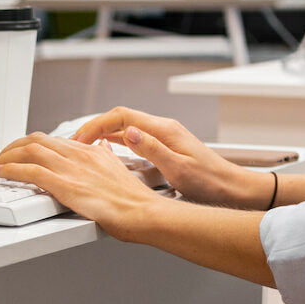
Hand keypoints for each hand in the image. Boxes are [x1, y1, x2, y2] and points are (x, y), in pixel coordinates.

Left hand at [0, 133, 160, 235]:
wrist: (143, 212)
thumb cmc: (134, 200)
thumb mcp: (120, 171)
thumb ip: (107, 157)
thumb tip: (103, 148)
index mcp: (93, 152)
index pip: (54, 140)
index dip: (31, 144)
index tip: (21, 152)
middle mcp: (81, 155)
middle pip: (37, 140)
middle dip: (13, 146)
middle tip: (2, 157)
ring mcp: (73, 169)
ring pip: (30, 151)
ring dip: (7, 156)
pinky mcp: (66, 185)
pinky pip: (30, 172)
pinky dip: (11, 170)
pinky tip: (2, 173)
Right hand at [68, 109, 269, 208]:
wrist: (231, 188)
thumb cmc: (210, 181)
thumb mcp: (178, 169)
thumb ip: (152, 150)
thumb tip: (129, 132)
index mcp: (164, 130)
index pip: (121, 116)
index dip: (96, 124)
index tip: (78, 139)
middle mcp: (163, 129)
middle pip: (120, 118)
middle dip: (94, 127)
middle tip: (73, 144)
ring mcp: (164, 136)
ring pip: (125, 127)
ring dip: (102, 134)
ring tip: (82, 148)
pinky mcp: (165, 146)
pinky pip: (134, 137)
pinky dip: (114, 141)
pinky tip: (106, 151)